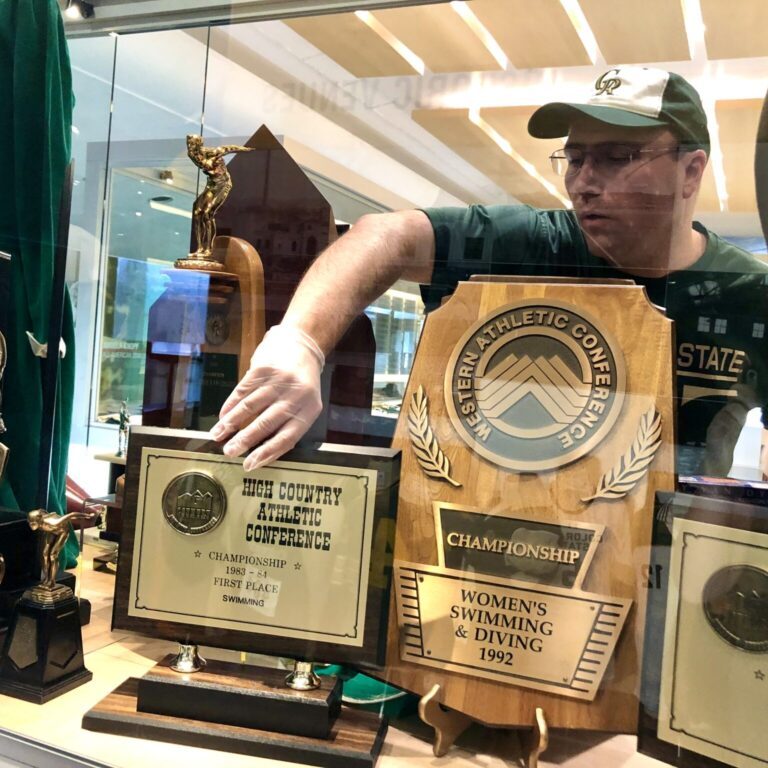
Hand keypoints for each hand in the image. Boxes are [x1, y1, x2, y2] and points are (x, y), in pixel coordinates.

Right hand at [211, 326, 323, 470]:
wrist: (302, 345)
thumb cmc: (301, 383)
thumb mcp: (305, 404)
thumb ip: (288, 425)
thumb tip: (263, 453)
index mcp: (309, 410)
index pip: (287, 437)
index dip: (267, 453)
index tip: (249, 465)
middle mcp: (295, 396)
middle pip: (266, 422)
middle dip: (245, 440)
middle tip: (229, 452)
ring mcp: (278, 381)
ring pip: (250, 406)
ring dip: (231, 423)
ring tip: (218, 436)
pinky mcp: (263, 369)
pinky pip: (243, 390)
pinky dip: (231, 405)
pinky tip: (222, 416)